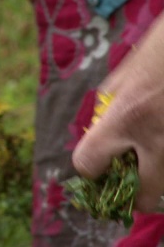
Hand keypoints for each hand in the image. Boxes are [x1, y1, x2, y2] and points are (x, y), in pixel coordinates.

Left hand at [73, 13, 163, 211]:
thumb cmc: (163, 49)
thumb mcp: (124, 78)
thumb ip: (110, 111)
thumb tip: (101, 137)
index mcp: (127, 117)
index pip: (89, 165)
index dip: (91, 167)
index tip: (98, 162)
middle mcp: (160, 139)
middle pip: (144, 197)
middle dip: (135, 194)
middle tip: (133, 179)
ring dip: (161, 179)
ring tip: (155, 151)